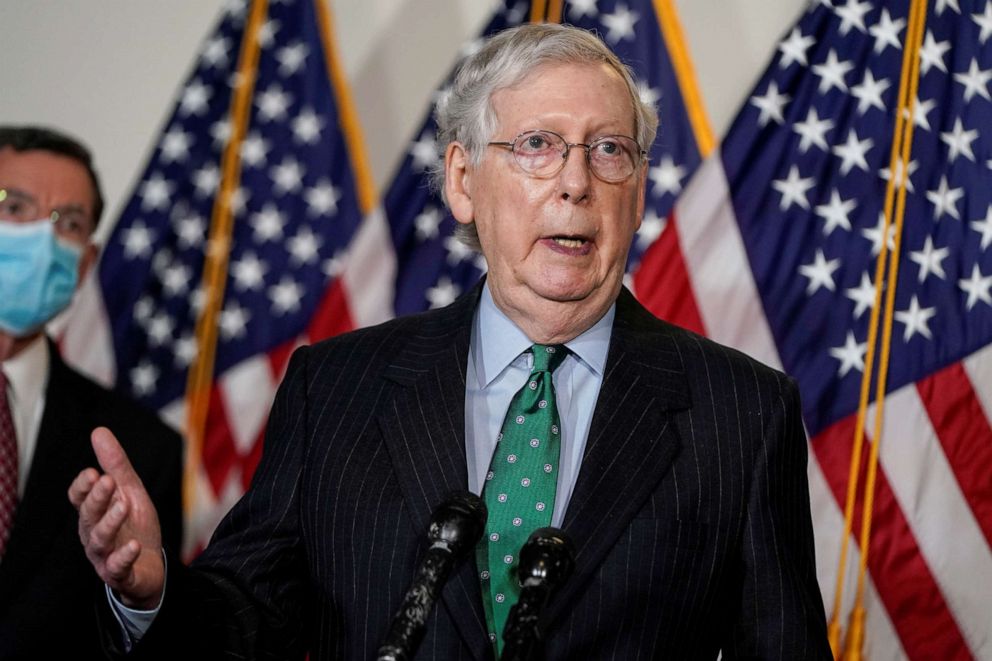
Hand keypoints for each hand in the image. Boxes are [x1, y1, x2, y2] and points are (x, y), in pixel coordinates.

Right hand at [68, 426, 165, 608]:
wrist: (152, 567)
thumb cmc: (135, 526)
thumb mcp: (130, 491)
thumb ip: (115, 465)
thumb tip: (99, 431)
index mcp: (94, 514)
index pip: (79, 499)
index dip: (82, 488)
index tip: (92, 472)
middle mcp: (93, 535)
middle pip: (88, 517)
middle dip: (96, 499)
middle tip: (106, 481)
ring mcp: (105, 557)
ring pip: (100, 541)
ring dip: (110, 522)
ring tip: (124, 505)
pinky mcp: (122, 575)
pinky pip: (118, 568)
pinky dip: (124, 557)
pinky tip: (133, 545)